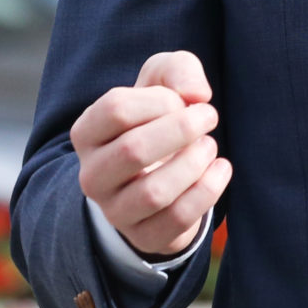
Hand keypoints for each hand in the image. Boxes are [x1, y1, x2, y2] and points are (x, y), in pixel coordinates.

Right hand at [71, 50, 231, 256]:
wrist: (159, 173)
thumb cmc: (156, 118)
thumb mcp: (162, 81)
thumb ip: (177, 70)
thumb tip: (195, 95)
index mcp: (87, 132)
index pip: (116, 109)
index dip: (161, 100)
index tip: (185, 100)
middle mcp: (92, 175)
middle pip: (134, 150)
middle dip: (182, 129)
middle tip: (209, 117)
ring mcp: (115, 211)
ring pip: (155, 192)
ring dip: (194, 162)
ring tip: (210, 146)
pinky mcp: (144, 236)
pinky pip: (177, 219)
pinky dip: (208, 190)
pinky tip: (220, 169)